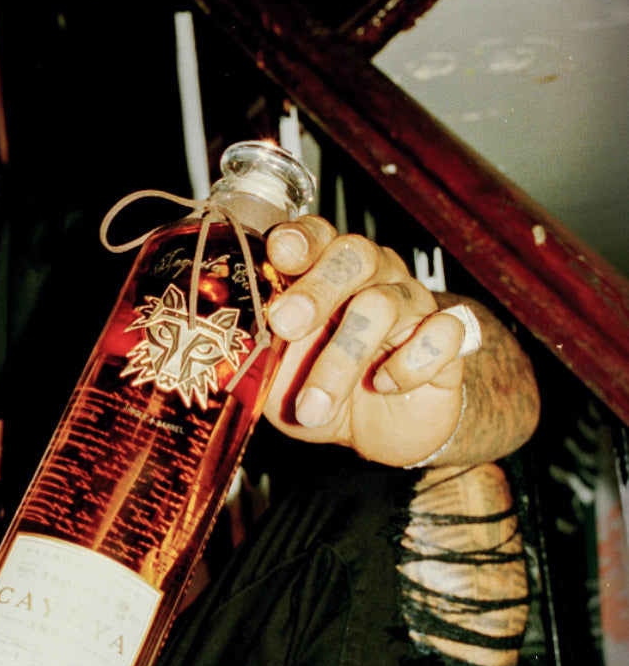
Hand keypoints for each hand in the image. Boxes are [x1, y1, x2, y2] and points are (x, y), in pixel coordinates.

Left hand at [261, 216, 470, 465]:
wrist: (378, 430)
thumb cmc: (321, 387)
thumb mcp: (277, 375)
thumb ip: (255, 354)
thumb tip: (217, 348)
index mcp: (325, 273)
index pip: (316, 235)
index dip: (299, 239)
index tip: (278, 253)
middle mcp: (371, 276)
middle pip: (354, 255)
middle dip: (316, 289)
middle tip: (285, 325)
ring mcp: (412, 304)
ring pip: (383, 305)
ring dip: (342, 359)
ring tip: (312, 407)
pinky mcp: (449, 340)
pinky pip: (441, 335)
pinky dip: (410, 364)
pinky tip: (386, 385)